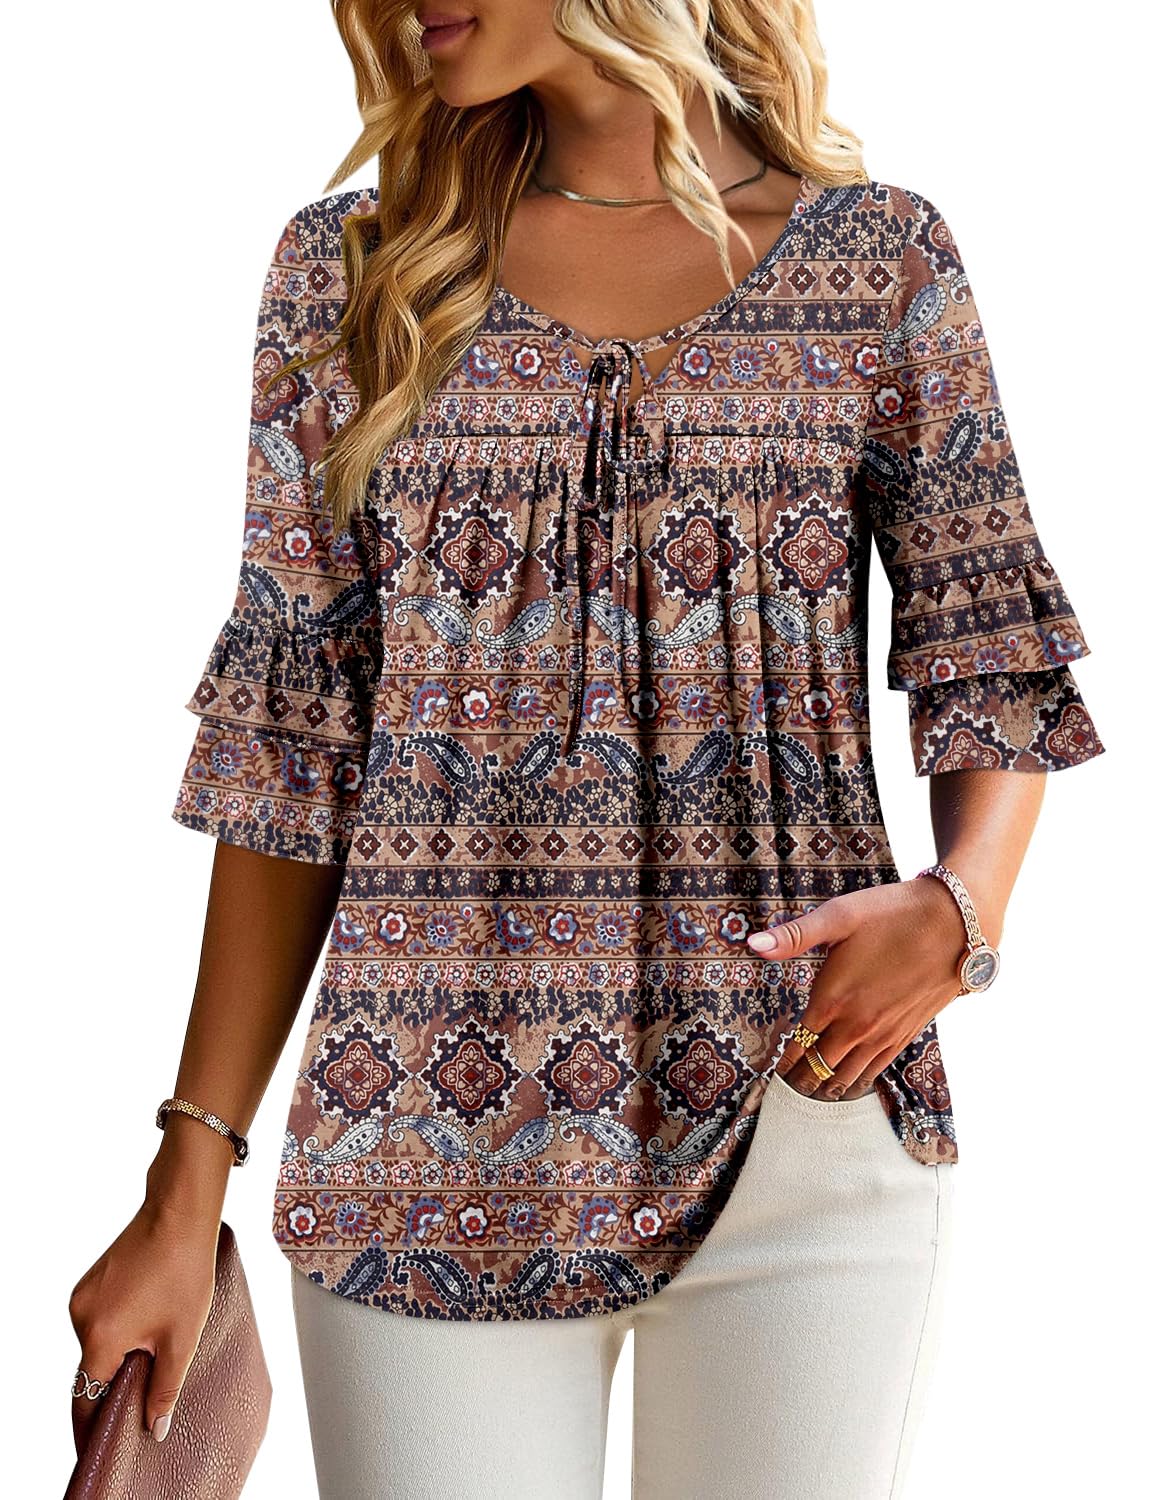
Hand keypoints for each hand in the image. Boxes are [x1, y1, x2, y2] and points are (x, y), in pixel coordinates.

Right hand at [68, 1126, 230, 1451]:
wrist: (179, 1212)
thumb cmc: (185, 1271)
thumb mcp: (182, 1337)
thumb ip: (165, 1388)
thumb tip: (154, 1428)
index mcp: (99, 1338)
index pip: (86, 1399)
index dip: (93, 1427)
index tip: (101, 1445)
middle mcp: (81, 1317)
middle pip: (92, 1370)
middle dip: (116, 1383)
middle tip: (144, 1393)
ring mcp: (82, 1296)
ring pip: (97, 1342)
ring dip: (120, 1351)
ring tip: (155, 1345)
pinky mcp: (91, 1281)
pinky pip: (100, 1318)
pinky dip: (118, 1328)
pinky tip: (148, 1318)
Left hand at [746, 876, 988, 1100]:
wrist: (954, 924)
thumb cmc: (892, 914)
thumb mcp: (839, 916)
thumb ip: (794, 936)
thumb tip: (752, 944)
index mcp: (832, 998)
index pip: (799, 1042)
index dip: (784, 1061)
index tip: (773, 1073)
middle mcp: (857, 1024)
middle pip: (821, 1065)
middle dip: (802, 1079)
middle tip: (788, 1089)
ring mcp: (884, 1032)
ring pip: (848, 1073)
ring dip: (829, 1085)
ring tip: (815, 1093)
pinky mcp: (908, 1032)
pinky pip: (877, 1068)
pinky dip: (860, 1080)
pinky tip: (853, 1082)